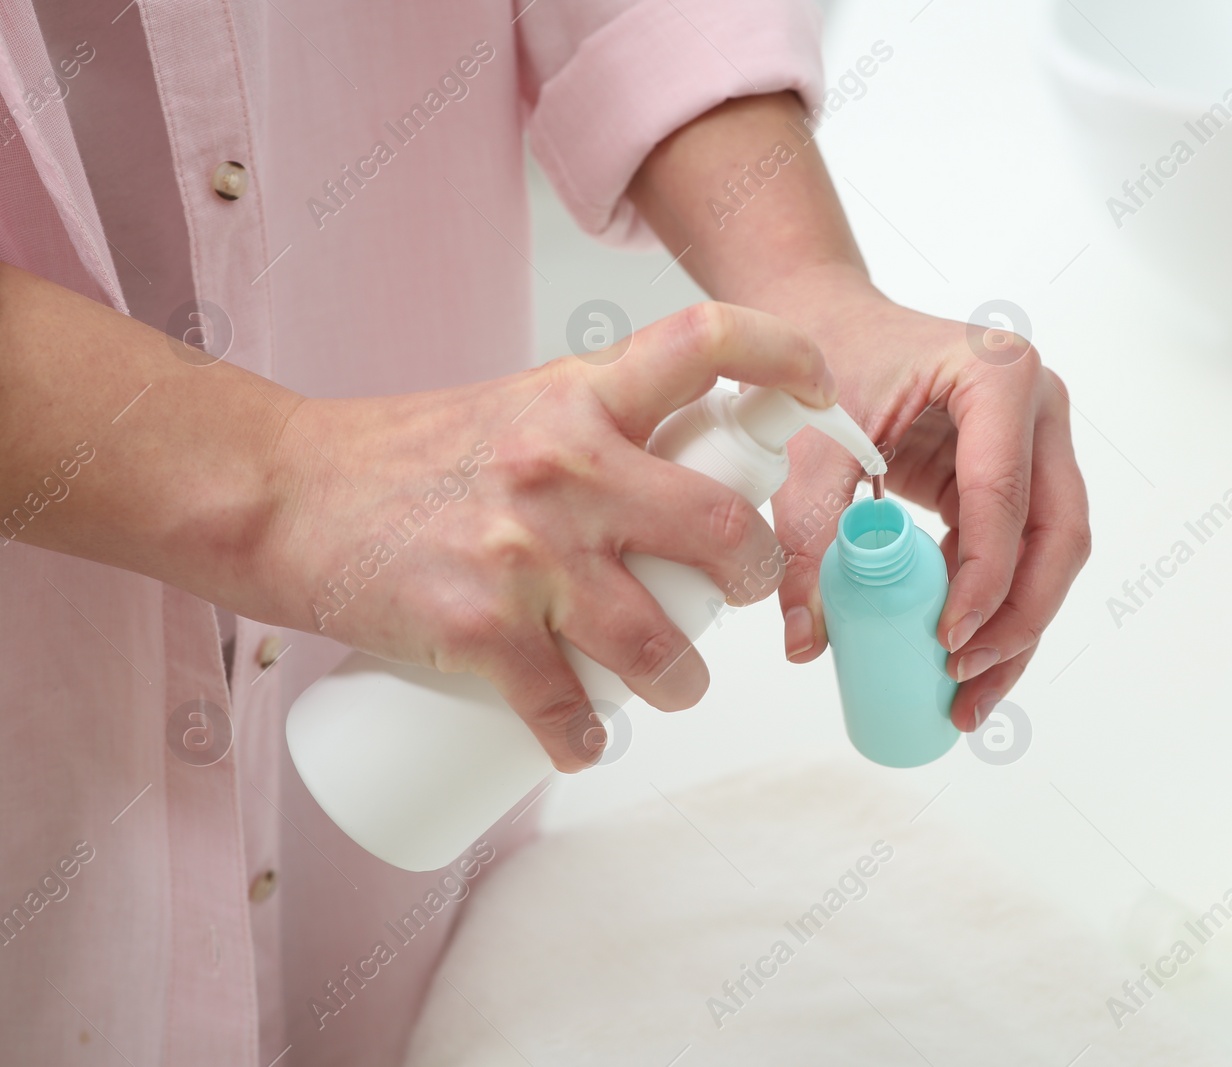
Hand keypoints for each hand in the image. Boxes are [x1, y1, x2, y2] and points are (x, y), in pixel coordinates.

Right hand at [264, 303, 833, 769]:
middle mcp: (565, 466)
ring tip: (674, 687)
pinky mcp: (478, 630)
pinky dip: (585, 738)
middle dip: (754, 575)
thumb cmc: (400, 454)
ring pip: (658, 644)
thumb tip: (682, 478)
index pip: (705, 342)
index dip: (786, 357)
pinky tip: (587, 744)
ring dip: (683, 683)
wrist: (282, 493)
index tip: (820, 391)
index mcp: (580, 397)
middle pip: (720, 527)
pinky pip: (565, 708)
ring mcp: (526, 553)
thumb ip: (597, 431)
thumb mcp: (516, 410)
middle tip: (741, 592)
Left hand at [757, 266, 1090, 731]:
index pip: (1004, 496)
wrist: (824, 323)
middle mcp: (1038, 406)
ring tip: (967, 696)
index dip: (983, 578)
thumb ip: (808, 537)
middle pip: (1057, 532)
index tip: (945, 641)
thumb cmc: (823, 362)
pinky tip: (962, 658)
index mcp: (997, 375)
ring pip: (1054, 552)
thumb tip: (808, 640)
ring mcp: (1039, 441)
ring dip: (1018, 628)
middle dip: (1018, 619)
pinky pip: (1025, 553)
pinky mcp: (1020, 476)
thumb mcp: (809, 446)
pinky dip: (997, 608)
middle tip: (964, 679)